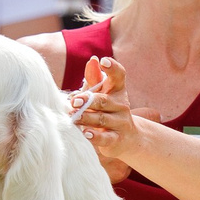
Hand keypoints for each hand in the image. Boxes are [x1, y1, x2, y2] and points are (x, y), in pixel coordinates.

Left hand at [70, 56, 136, 182]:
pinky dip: (95, 136)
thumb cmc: (106, 110)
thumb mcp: (100, 93)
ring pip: (102, 119)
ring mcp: (120, 122)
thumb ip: (94, 78)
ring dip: (86, 118)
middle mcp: (121, 105)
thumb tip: (92, 60)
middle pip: (104, 100)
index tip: (103, 61)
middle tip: (74, 101)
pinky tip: (86, 134)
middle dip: (88, 100)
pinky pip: (106, 137)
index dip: (112, 68)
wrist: (126, 138)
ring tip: (73, 117)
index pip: (119, 76)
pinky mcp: (116, 139)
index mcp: (117, 90)